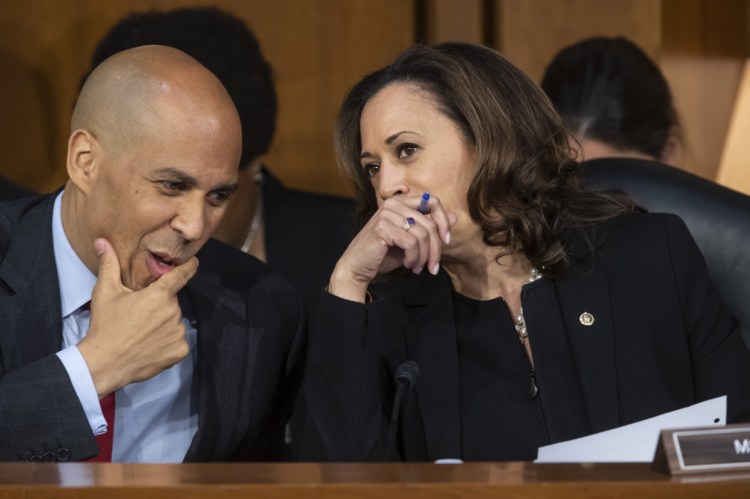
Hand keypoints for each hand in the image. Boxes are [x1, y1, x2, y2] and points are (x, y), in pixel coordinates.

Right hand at [77, 238, 197, 396]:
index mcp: (159, 294)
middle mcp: (173, 311)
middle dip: (159, 305)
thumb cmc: (105, 325)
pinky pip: (177, 341)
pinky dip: (167, 342)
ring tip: (142, 332)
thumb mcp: (105, 292)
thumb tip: (102, 241)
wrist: (104, 362)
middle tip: (139, 315)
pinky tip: (150, 345)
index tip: (195, 262)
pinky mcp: (179, 350)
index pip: (181, 275)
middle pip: (171, 303)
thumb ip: (108, 264)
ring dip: (163, 324)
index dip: (188, 267)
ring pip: (174, 322)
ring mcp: (178, 332)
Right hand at [328, 194, 455, 301]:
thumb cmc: (384, 254)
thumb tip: (455, 216)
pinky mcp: (382, 228)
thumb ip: (430, 228)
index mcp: (401, 202)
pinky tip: (408, 265)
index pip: (432, 201)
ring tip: (418, 267)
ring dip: (424, 256)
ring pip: (422, 235)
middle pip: (429, 223)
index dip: (443, 220)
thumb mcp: (412, 241)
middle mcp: (393, 204)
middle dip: (435, 249)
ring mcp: (386, 214)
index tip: (446, 240)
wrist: (358, 268)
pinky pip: (411, 243)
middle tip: (433, 267)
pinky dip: (414, 258)